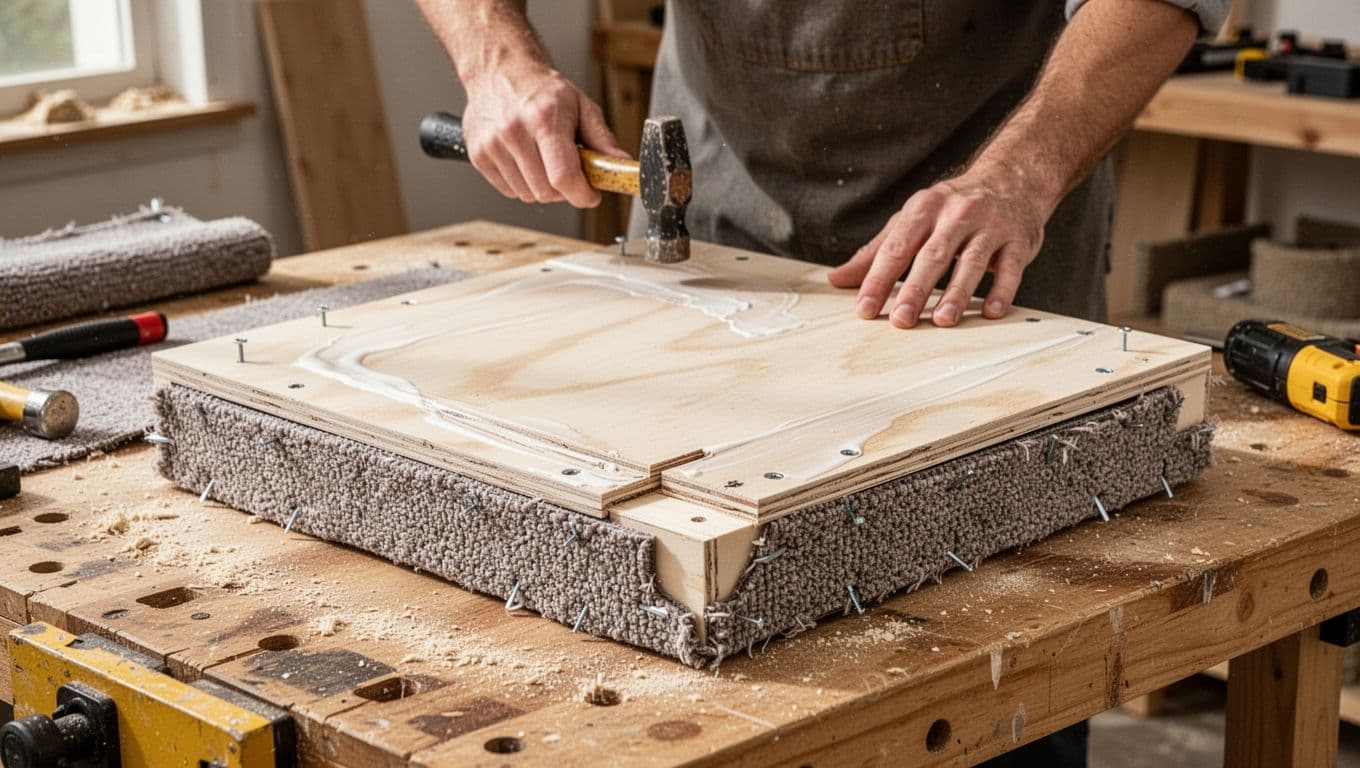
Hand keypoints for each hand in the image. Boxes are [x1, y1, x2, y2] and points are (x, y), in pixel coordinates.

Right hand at [462, 59, 625, 207]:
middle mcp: (514, 132)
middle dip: (565, 190)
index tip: (591, 195)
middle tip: (569, 171)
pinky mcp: (479, 156)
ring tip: (544, 160)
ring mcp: (492, 145)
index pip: (564, 177)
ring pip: (528, 195)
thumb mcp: (581, 105)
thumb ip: (602, 139)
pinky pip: (509, 191)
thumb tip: (621, 164)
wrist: (500, 71)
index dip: (582, 195)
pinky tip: (526, 160)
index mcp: (544, 119)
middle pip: (547, 192)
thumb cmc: (542, 89)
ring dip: (543, 187)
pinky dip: (523, 183)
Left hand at [827, 166, 1052, 327]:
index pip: (896, 248)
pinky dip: (1002, 289)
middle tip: (900, 320)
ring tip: (943, 321)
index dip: (878, 279)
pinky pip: (1011, 267)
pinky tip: (990, 311)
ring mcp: (990, 226)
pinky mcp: (1019, 239)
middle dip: (915, 290)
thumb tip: (837, 279)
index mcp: (923, 208)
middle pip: (932, 256)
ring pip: (971, 261)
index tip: (864, 309)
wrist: (1011, 180)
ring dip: (957, 293)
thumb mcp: (912, 220)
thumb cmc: (951, 209)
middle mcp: (956, 214)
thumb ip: (876, 251)